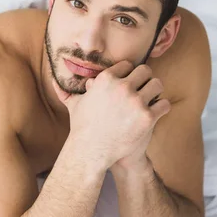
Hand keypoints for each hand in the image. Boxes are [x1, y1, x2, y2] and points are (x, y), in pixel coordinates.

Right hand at [53, 61, 170, 168]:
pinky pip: (164, 104)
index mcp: (106, 79)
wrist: (92, 152)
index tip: (129, 82)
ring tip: (151, 99)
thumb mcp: (74, 105)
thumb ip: (66, 90)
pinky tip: (155, 113)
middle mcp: (122, 87)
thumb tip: (53, 81)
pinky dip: (162, 108)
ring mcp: (136, 102)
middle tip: (144, 89)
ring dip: (155, 91)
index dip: (129, 74)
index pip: (127, 65)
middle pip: (145, 71)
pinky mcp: (147, 117)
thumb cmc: (83, 127)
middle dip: (145, 79)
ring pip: (157, 84)